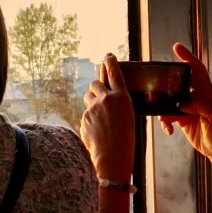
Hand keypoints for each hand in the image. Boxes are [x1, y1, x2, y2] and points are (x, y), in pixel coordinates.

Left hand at [80, 54, 135, 181]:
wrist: (113, 156)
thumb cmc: (125, 139)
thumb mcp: (127, 116)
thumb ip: (116, 104)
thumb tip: (103, 97)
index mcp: (122, 97)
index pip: (114, 73)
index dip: (110, 62)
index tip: (108, 55)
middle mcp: (107, 98)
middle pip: (95, 83)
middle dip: (95, 87)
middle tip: (98, 94)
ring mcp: (93, 108)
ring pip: (88, 97)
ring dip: (91, 102)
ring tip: (99, 117)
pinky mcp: (84, 118)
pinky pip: (85, 114)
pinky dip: (89, 120)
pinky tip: (97, 132)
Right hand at [158, 43, 211, 162]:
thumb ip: (201, 106)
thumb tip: (183, 102)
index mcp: (207, 93)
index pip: (197, 70)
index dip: (188, 57)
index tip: (176, 48)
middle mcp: (197, 97)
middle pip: (179, 82)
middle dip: (168, 82)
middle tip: (157, 82)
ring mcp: (188, 108)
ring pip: (170, 100)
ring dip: (164, 109)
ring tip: (166, 120)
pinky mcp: (182, 119)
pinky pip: (168, 115)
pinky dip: (165, 122)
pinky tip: (169, 131)